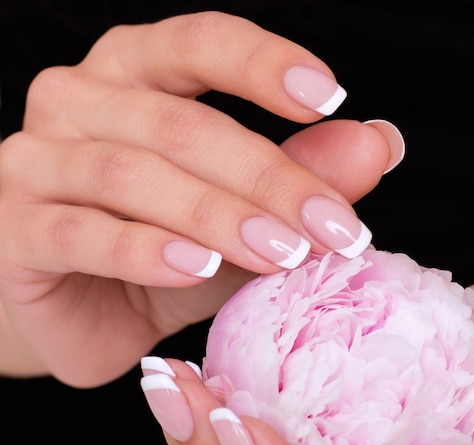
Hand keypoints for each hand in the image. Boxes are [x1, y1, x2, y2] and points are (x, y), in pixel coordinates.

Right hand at [0, 12, 397, 384]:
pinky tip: (198, 268)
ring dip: (217, 216)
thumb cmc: (163, 254)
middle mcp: (78, 102)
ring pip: (132, 175)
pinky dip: (147, 251)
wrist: (80, 312)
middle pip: (179, 123)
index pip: (199, 44)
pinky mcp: (15, 230)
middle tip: (331, 227)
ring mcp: (35, 162)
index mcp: (134, 77)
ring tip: (280, 254)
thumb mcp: (240, 215)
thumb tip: (377, 143)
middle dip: (266, 177)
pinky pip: (84, 232)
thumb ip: (299, 175)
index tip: (329, 97)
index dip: (262, 65)